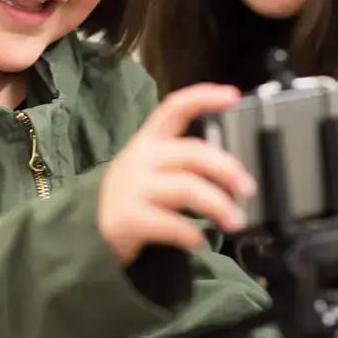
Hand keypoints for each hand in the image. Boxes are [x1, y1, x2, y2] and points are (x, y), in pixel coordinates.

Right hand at [98, 83, 256, 265]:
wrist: (90, 231)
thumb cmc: (136, 195)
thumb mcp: (152, 167)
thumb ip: (185, 160)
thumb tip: (236, 174)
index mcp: (149, 139)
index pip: (175, 108)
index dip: (204, 98)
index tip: (233, 95)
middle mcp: (140, 157)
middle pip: (193, 153)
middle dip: (227, 169)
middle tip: (247, 188)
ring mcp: (133, 187)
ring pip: (187, 188)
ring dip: (219, 205)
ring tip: (235, 221)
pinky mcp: (128, 218)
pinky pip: (171, 224)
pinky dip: (192, 234)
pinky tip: (200, 241)